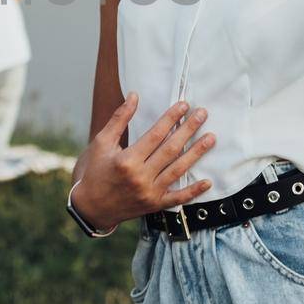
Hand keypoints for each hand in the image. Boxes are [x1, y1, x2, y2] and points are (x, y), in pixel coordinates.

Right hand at [71, 94, 215, 232]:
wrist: (92, 207)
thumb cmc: (96, 171)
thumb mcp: (102, 142)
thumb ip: (119, 119)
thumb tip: (134, 96)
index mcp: (127, 160)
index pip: (156, 134)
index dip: (171, 118)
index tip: (184, 105)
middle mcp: (140, 177)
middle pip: (170, 150)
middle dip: (189, 130)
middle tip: (203, 115)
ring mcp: (149, 192)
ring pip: (178, 170)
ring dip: (196, 153)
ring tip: (211, 138)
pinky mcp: (154, 205)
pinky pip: (177, 198)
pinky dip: (193, 191)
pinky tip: (208, 181)